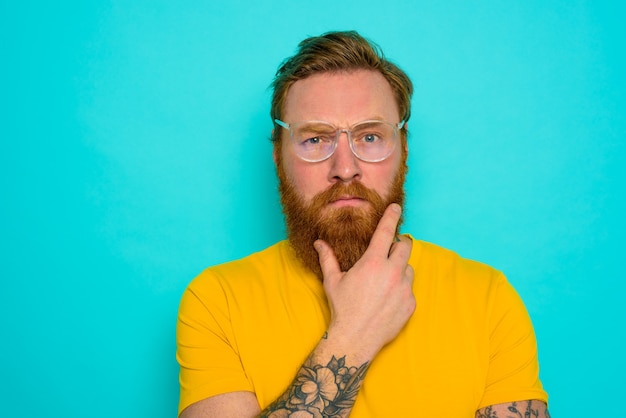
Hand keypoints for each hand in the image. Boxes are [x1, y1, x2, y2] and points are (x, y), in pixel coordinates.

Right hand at [314, 203, 415, 359]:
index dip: (392, 217)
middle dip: (399, 244)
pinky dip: (401, 288)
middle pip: (404, 247)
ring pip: (408, 268)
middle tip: (390, 248)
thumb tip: (319, 243)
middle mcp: (392, 272)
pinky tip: (388, 298)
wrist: (356, 338)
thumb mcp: (333, 281)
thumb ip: (327, 258)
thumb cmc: (343, 308)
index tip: (396, 207)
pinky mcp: (411, 303)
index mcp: (372, 263)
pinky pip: (410, 288)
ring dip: (400, 268)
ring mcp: (404, 288)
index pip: (386, 232)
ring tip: (385, 279)